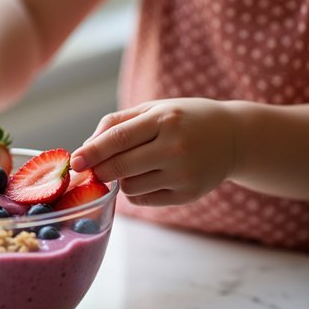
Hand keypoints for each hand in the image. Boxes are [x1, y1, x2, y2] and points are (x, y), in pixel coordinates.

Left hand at [70, 98, 236, 205]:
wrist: (233, 138)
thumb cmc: (185, 119)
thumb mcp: (155, 109)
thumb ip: (117, 123)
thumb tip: (86, 148)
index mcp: (165, 120)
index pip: (119, 139)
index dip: (92, 152)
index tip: (74, 161)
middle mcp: (175, 148)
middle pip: (121, 167)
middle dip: (100, 170)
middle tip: (92, 169)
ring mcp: (183, 174)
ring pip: (130, 187)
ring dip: (121, 179)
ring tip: (134, 165)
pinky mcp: (188, 195)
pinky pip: (144, 200)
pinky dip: (137, 191)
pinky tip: (148, 176)